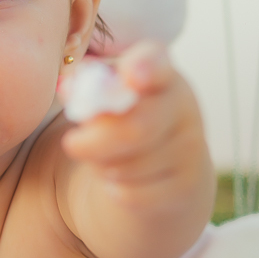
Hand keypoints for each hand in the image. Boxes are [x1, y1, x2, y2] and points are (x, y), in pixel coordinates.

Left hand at [60, 43, 213, 257]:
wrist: (163, 165)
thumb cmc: (122, 117)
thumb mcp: (106, 95)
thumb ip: (84, 87)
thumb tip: (68, 90)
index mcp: (159, 71)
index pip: (156, 63)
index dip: (144, 67)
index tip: (132, 76)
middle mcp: (182, 104)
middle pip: (136, 127)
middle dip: (96, 141)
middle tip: (70, 143)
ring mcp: (191, 146)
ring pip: (129, 166)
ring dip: (102, 165)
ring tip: (104, 156)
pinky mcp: (188, 184)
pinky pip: (134, 194)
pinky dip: (115, 189)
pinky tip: (121, 177)